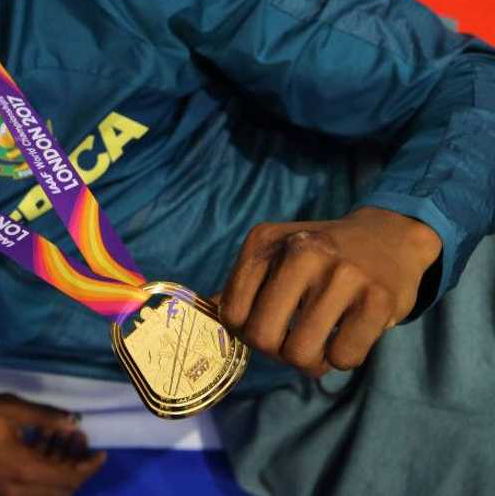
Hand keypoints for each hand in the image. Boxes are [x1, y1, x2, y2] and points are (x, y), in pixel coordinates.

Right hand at [0, 392, 105, 495]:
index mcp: (24, 471)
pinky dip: (41, 471)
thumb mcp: (12, 410)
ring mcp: (3, 492)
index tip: (100, 451)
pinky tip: (39, 443)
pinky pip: (28, 488)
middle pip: (61, 491)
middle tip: (79, 440)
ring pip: (45, 491)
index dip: (89, 467)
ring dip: (58, 468)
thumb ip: (46, 419)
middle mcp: (17, 490)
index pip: (70, 479)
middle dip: (76, 467)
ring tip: (60, 437)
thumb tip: (74, 422)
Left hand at [218, 207, 440, 375]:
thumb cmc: (320, 254)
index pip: (232, 313)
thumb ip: (243, 285)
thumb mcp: (275, 254)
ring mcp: (343, 274)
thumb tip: (206, 315)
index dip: (246, 332)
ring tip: (320, 343)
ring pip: (301, 354)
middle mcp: (302, 252)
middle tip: (292, 342)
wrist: (389, 235)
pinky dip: (342, 358)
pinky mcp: (379, 299)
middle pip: (262, 337)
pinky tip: (348, 335)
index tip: (266, 326)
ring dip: (310, 361)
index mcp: (266, 241)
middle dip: (276, 352)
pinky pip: (343, 357)